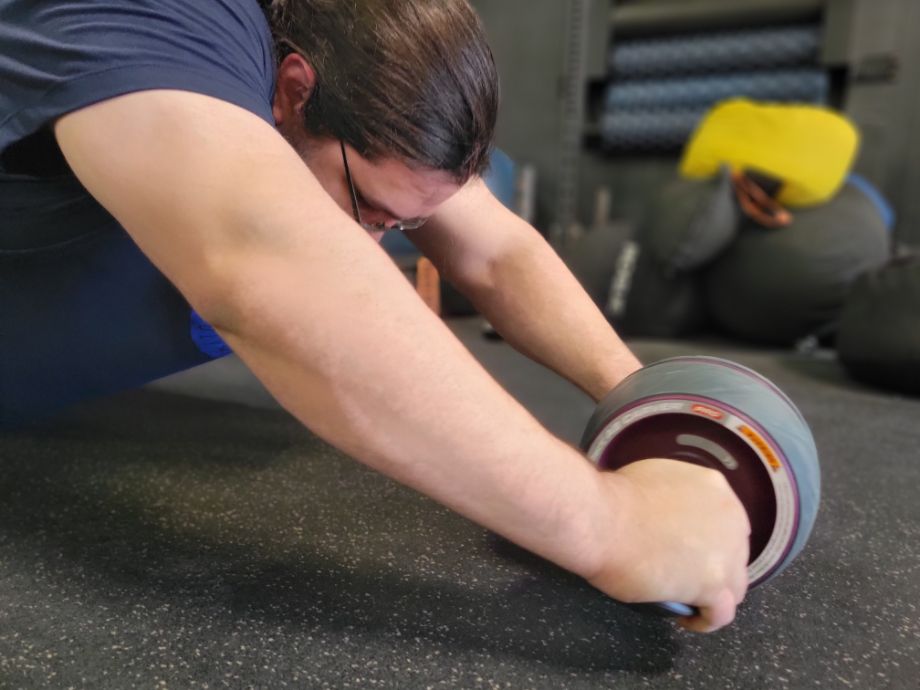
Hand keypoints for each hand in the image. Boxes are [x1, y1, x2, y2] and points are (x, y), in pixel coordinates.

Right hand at [586, 459, 750, 632]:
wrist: (602, 520)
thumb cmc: (615, 497)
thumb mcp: (654, 477)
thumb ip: (674, 495)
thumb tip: (665, 512)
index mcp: (715, 488)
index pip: (726, 521)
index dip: (709, 537)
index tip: (688, 548)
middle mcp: (731, 517)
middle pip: (734, 552)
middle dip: (713, 564)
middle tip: (684, 572)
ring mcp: (726, 553)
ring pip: (734, 585)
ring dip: (714, 593)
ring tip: (687, 599)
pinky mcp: (713, 585)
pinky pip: (721, 614)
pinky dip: (705, 620)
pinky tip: (686, 619)